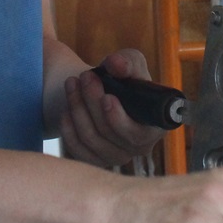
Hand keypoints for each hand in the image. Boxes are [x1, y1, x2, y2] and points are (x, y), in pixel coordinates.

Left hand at [59, 50, 164, 169]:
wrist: (103, 90)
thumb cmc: (124, 78)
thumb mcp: (130, 63)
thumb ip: (127, 62)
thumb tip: (116, 64)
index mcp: (155, 126)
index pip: (139, 134)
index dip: (120, 119)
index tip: (107, 97)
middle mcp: (140, 147)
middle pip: (110, 132)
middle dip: (93, 102)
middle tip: (86, 77)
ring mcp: (117, 156)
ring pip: (91, 138)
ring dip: (78, 108)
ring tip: (72, 84)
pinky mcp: (96, 160)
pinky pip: (77, 149)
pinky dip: (68, 127)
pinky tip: (67, 108)